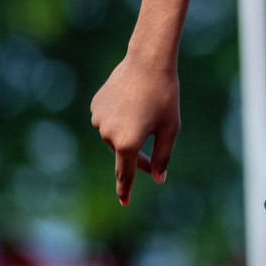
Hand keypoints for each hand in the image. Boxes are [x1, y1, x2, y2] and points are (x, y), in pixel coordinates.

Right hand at [90, 55, 179, 205]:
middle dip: (138, 154)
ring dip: (130, 132)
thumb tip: (157, 178)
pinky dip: (121, 118)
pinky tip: (133, 102)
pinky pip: (109, 120)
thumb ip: (162, 157)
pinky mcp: (95, 106)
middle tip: (155, 143)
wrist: (148, 62)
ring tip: (145, 111)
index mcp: (127, 144)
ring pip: (115, 136)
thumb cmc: (165, 97)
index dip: (125, 190)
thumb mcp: (170, 129)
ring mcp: (98, 120)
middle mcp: (108, 135)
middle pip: (123, 154)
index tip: (125, 203)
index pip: (125, 175)